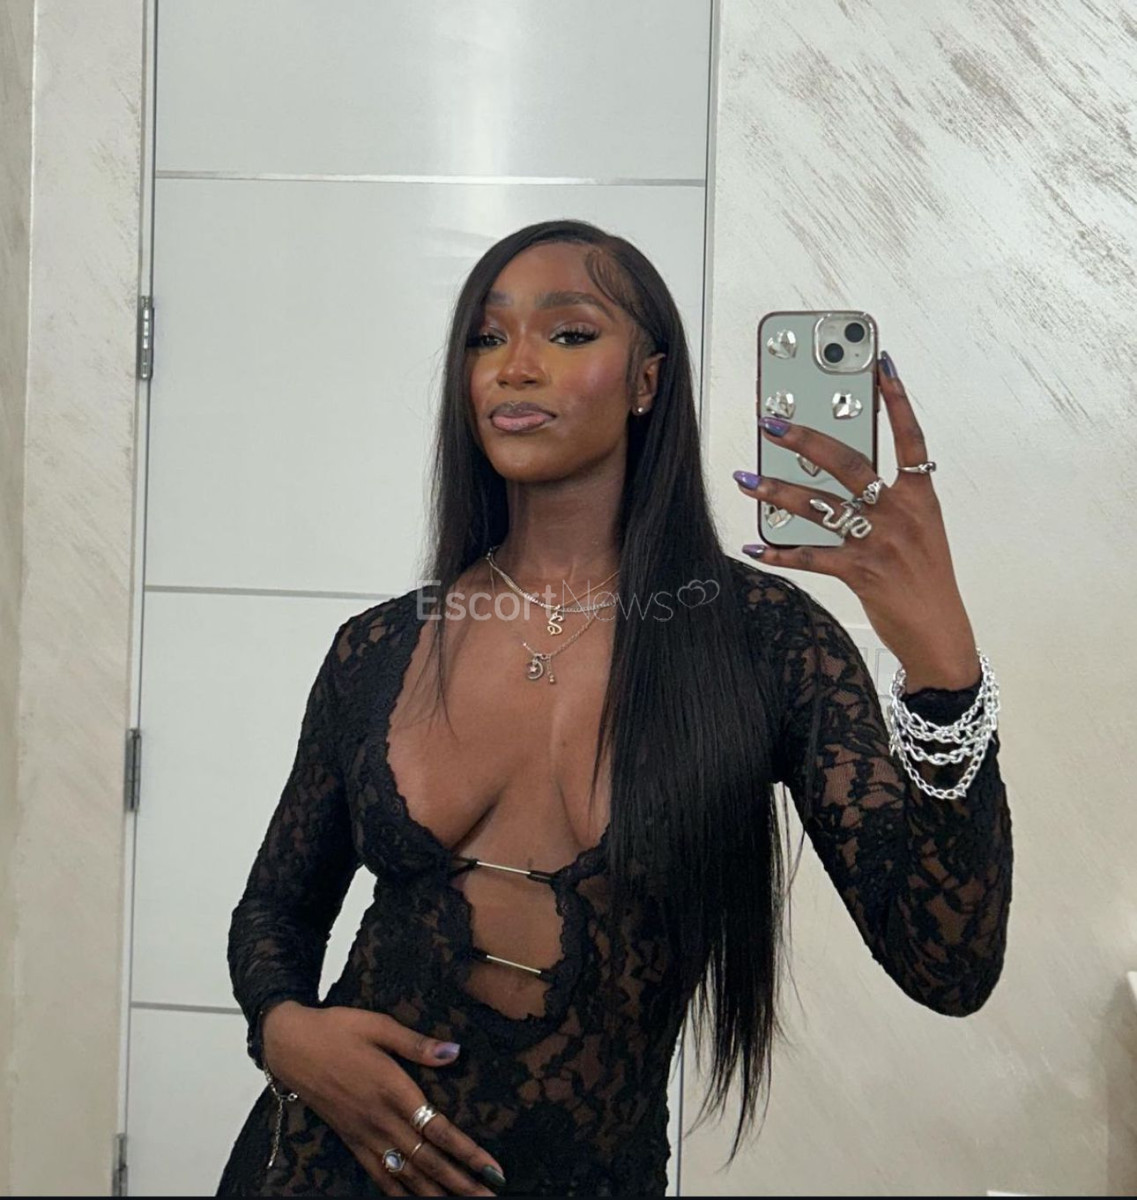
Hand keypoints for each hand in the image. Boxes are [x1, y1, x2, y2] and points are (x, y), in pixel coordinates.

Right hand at [263, 1001, 505, 1196]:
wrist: (290, 1045)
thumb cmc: (337, 1029)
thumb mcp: (379, 1025)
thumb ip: (417, 1044)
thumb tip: (454, 1051)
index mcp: (392, 1088)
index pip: (438, 1129)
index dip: (467, 1152)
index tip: (492, 1169)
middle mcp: (379, 1118)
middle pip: (427, 1160)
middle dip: (460, 1182)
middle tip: (489, 1198)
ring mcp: (363, 1133)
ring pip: (405, 1173)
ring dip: (435, 1192)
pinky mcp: (349, 1139)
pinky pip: (376, 1173)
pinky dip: (397, 1192)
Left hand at [732, 351, 979, 691]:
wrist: (940, 634)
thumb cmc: (925, 579)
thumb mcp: (920, 530)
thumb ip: (892, 500)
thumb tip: (844, 478)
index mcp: (921, 496)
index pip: (911, 437)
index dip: (896, 400)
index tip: (880, 366)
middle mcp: (901, 512)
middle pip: (849, 462)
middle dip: (805, 439)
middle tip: (772, 423)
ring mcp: (881, 541)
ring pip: (820, 506)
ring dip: (778, 490)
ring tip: (746, 479)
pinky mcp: (861, 572)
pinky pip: (812, 556)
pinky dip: (780, 551)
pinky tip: (755, 545)